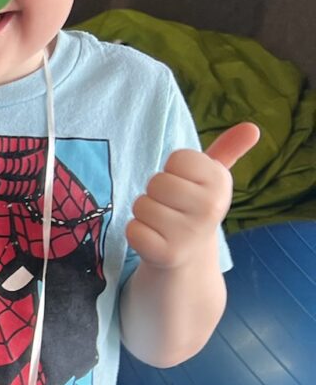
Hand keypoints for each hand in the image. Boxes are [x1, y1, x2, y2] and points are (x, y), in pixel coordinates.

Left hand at [126, 123, 258, 270]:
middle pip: (156, 182)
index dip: (173, 171)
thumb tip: (252, 127)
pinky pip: (132, 230)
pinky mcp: (166, 254)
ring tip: (163, 224)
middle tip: (171, 207)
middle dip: (155, 193)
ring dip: (145, 214)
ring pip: (141, 205)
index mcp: (221, 183)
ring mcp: (189, 234)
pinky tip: (154, 239)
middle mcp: (211, 208)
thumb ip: (227, 150)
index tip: (186, 185)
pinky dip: (137, 233)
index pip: (177, 159)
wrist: (191, 257)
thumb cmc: (194, 207)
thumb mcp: (212, 178)